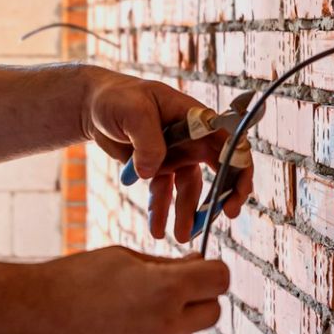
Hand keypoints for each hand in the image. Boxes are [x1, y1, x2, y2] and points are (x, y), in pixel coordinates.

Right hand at [22, 247, 226, 333]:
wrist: (33, 315)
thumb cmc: (77, 279)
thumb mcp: (124, 259)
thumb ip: (168, 267)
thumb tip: (200, 268)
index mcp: (165, 289)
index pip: (220, 279)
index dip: (211, 273)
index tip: (197, 273)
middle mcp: (165, 326)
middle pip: (211, 313)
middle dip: (195, 301)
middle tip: (164, 296)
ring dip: (173, 333)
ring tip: (134, 320)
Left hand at [82, 68, 255, 242]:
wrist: (94, 107)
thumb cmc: (117, 98)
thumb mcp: (132, 111)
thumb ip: (147, 140)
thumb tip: (151, 172)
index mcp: (195, 118)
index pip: (229, 140)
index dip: (239, 166)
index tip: (236, 193)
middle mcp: (192, 138)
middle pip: (218, 169)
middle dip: (222, 195)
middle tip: (223, 216)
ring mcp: (177, 156)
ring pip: (189, 189)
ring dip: (186, 212)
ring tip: (179, 236)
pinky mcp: (159, 169)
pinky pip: (164, 194)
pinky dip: (161, 212)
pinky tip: (156, 229)